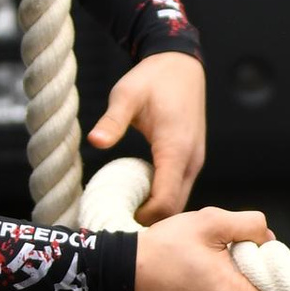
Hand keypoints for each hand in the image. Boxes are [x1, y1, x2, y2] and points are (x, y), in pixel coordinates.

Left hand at [89, 51, 206, 223]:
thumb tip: (95, 141)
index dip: (143, 219)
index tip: (117, 223)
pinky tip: (138, 198)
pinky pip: (179, 189)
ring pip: (179, 201)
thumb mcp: (126, 95)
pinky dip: (161, 200)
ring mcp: (194, 161)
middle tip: (116, 225)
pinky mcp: (191, 159)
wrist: (181, 65)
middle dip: (149, 222)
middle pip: (175, 209)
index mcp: (176, 149)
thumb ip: (112, 121)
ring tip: (124, 213)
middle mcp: (192, 160)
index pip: (165, 201)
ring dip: (155, 212)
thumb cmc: (154, 78)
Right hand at [132, 204, 289, 290]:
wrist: (125, 268)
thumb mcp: (212, 221)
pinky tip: (205, 271)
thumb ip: (252, 225)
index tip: (274, 264)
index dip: (288, 286)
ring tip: (215, 260)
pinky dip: (226, 290)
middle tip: (238, 252)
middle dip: (262, 277)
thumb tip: (270, 240)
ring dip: (242, 282)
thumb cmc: (167, 244)